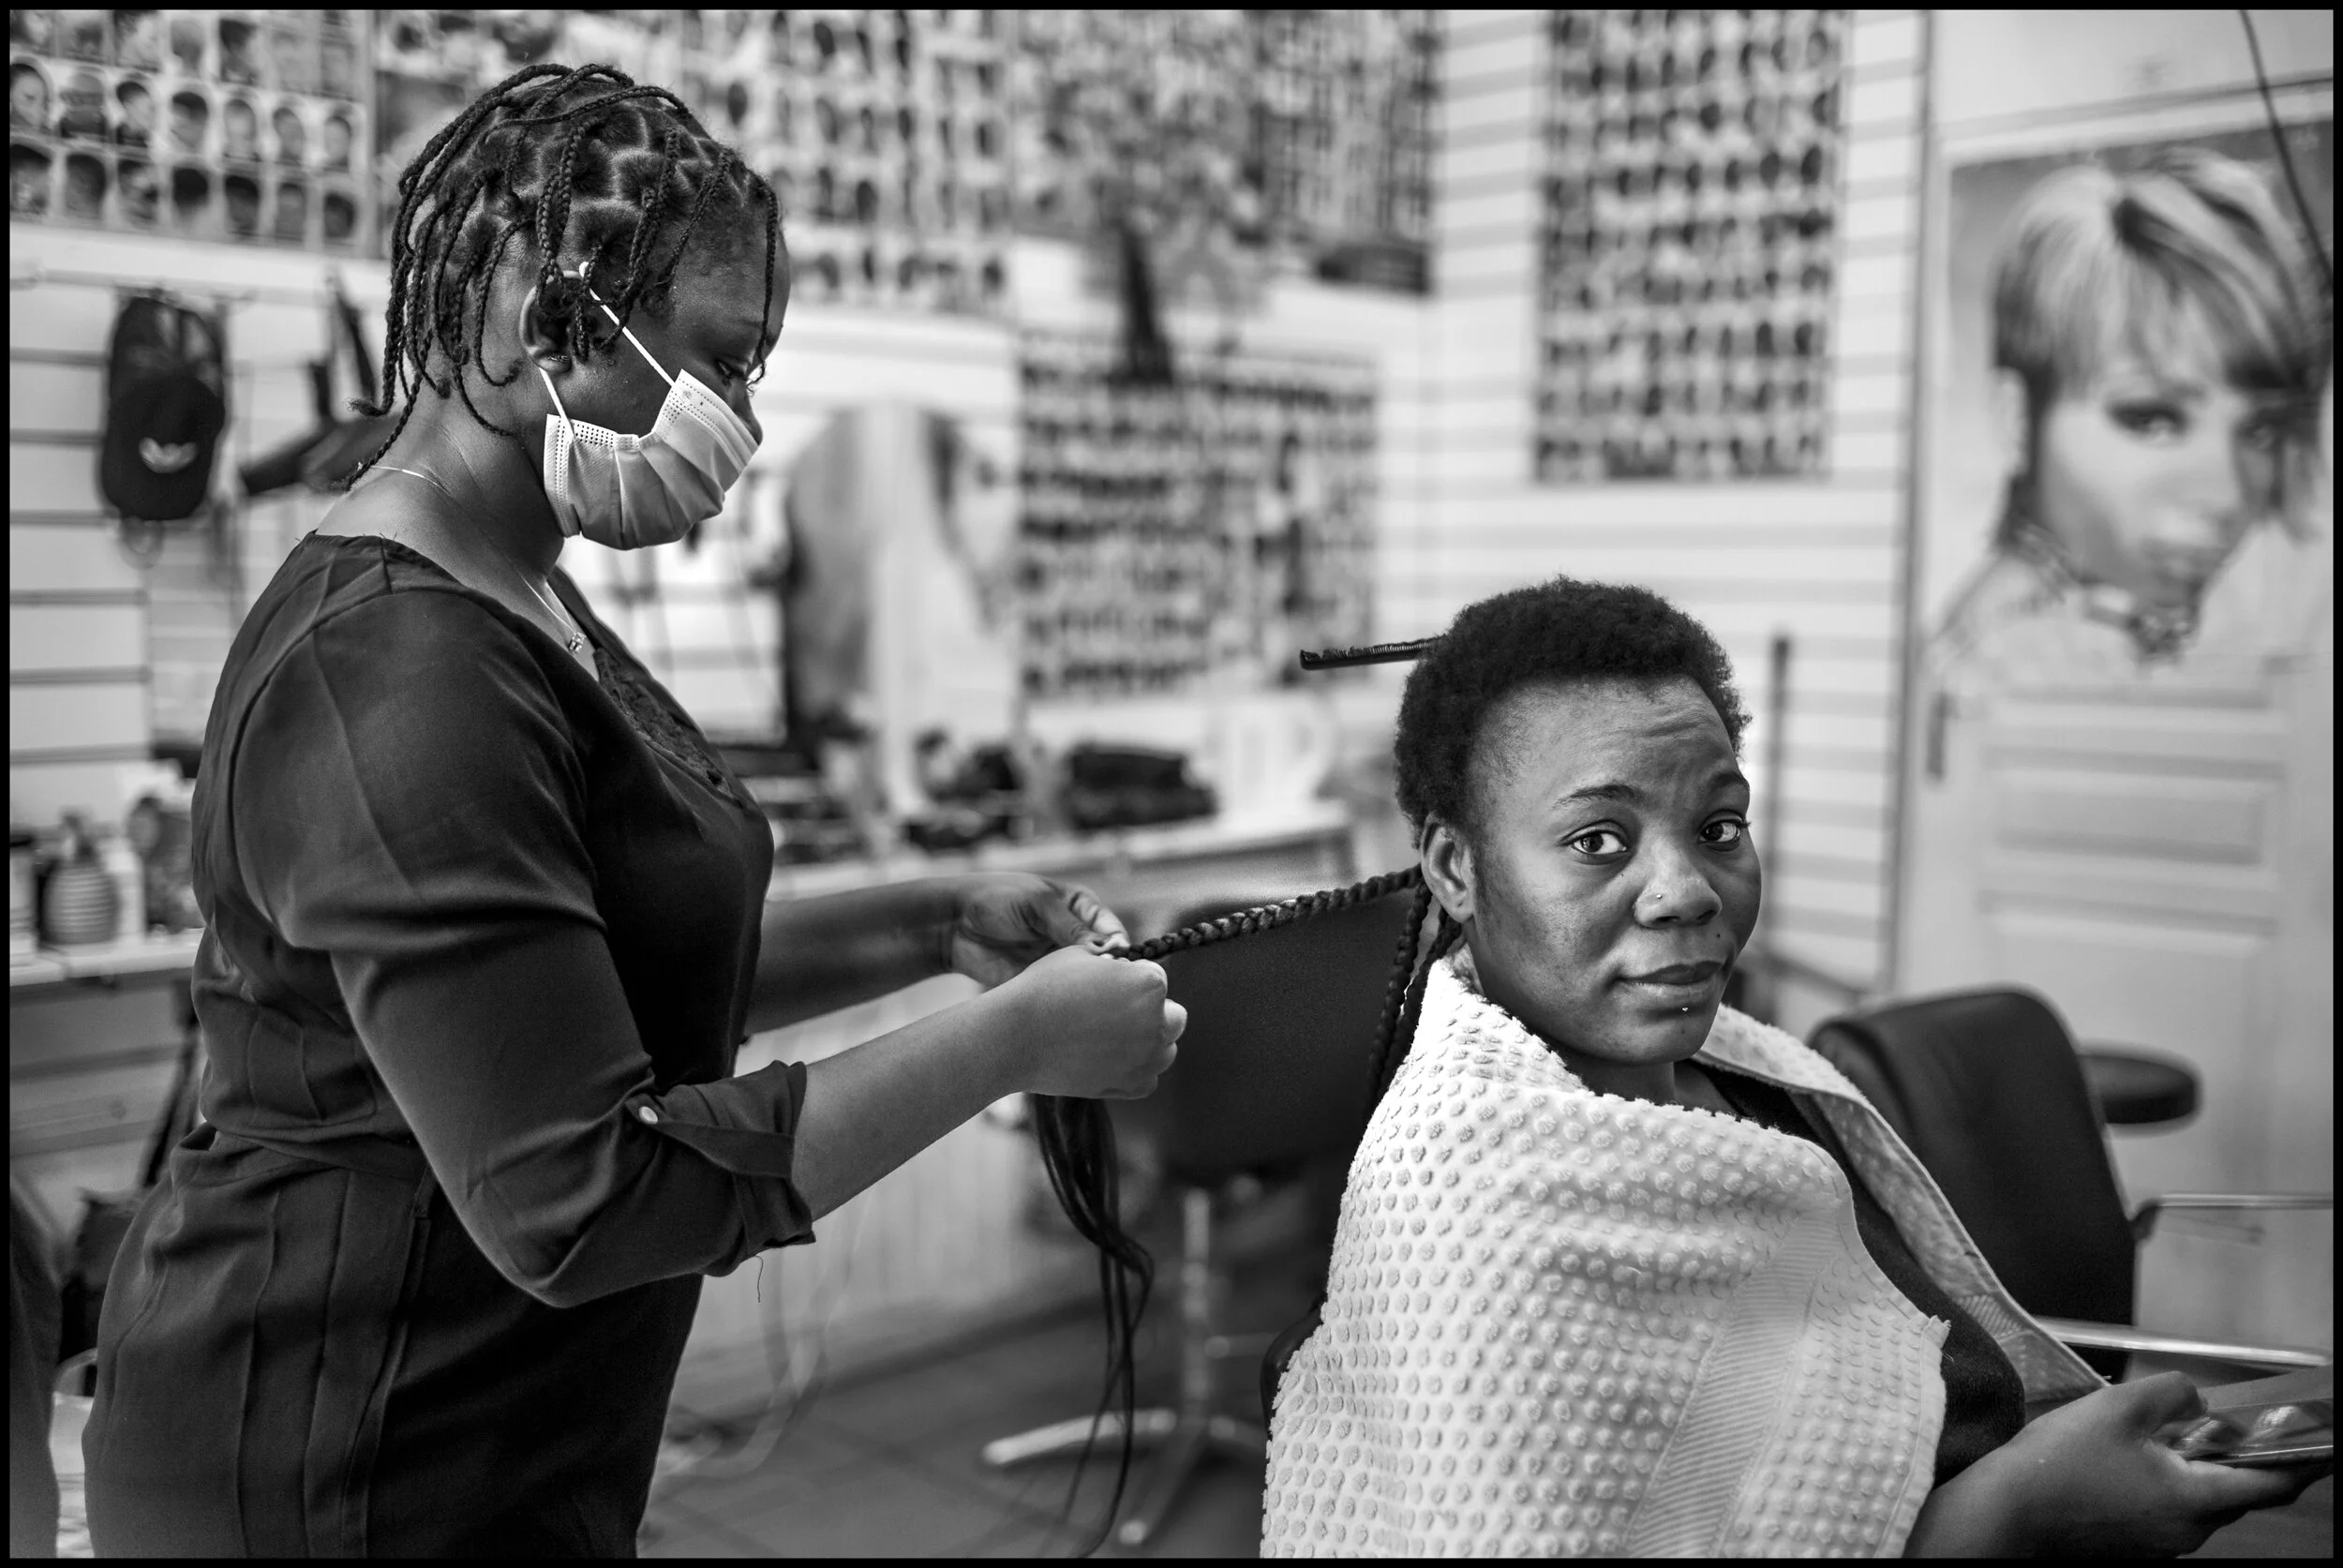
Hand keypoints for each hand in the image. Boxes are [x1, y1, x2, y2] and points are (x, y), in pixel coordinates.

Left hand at [945, 874, 1128, 987]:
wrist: (952, 924)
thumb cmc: (995, 899)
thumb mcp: (1036, 904)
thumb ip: (1069, 926)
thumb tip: (1105, 948)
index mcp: (1080, 908)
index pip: (1111, 929)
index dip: (1117, 946)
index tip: (1118, 962)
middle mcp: (1074, 936)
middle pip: (1104, 958)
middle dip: (1109, 971)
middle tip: (1111, 986)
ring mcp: (1058, 960)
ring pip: (1086, 979)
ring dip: (1090, 989)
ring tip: (1093, 1001)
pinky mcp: (1041, 980)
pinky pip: (1061, 993)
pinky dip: (1068, 1001)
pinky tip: (1071, 1009)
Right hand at [995, 944, 1183, 1098]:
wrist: (1015, 1037)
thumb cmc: (1044, 989)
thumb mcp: (1081, 956)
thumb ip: (1113, 961)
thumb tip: (1123, 966)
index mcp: (1149, 984)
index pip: (1157, 978)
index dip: (1131, 978)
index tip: (1105, 986)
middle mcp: (1156, 1023)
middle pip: (1174, 1015)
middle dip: (1152, 1010)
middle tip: (1115, 1011)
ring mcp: (1146, 1058)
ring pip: (1166, 1049)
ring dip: (1148, 1041)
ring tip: (1111, 1037)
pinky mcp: (1131, 1086)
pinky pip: (1148, 1078)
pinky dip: (1134, 1069)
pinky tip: (1107, 1059)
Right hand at [1977, 1373, 2324, 1556]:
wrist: (2005, 1515)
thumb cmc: (2060, 1462)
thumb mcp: (2119, 1407)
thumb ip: (2170, 1393)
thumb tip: (2195, 1402)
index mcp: (2194, 1500)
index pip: (2272, 1485)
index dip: (2305, 1464)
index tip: (2325, 1448)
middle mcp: (2187, 1533)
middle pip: (2233, 1495)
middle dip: (2240, 1461)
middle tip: (2234, 1427)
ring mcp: (2158, 1546)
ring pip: (2197, 1504)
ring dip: (2197, 1473)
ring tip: (2169, 1439)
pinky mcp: (2132, 1548)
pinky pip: (2167, 1514)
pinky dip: (2168, 1487)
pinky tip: (2133, 1464)